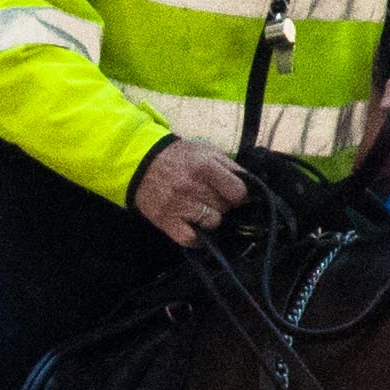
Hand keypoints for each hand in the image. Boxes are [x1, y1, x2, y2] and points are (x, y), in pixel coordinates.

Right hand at [127, 137, 252, 244]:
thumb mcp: (206, 151)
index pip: (238, 191)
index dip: (237, 194)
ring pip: (212, 223)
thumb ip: (229, 166)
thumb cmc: (179, 157)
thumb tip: (249, 186)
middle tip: (210, 198)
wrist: (140, 163)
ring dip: (210, 218)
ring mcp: (178, 205)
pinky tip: (195, 228)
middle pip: (225, 207)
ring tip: (200, 210)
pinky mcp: (166, 220)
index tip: (231, 194)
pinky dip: (197, 237)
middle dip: (222, 204)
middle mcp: (192, 186)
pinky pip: (191, 239)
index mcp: (205, 167)